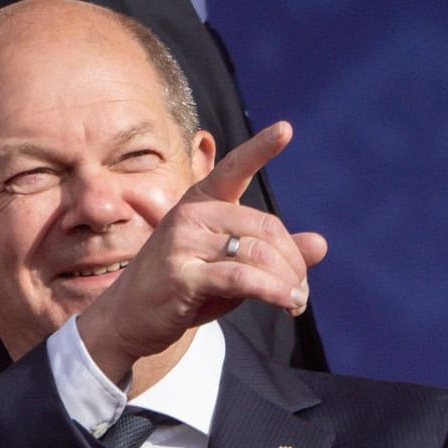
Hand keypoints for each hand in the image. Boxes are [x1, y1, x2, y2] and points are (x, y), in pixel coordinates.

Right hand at [79, 121, 327, 382]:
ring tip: (298, 301)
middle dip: (293, 261)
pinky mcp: (182, 275)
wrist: (126, 319)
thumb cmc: (182, 289)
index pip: (234, 169)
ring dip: (287, 282)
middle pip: (265, 228)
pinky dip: (272, 291)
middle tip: (302, 288)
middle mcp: (191, 215)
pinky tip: (287, 302)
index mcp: (200, 202)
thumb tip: (321, 244)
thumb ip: (272, 254)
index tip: (286, 129)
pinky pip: (242, 278)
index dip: (261, 148)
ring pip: (257, 254)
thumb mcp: (230, 267)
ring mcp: (183, 243)